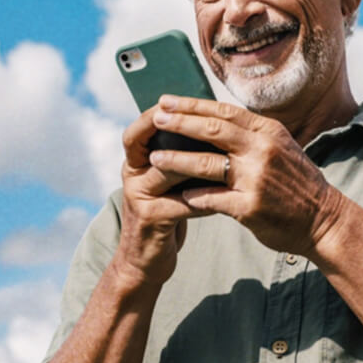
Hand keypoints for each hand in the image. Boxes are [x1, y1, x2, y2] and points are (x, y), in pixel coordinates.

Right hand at [116, 106, 209, 285]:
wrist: (147, 261)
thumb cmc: (167, 212)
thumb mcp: (169, 181)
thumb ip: (181, 155)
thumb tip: (213, 123)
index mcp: (135, 161)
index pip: (139, 128)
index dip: (157, 113)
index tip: (182, 101)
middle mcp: (132, 175)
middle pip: (151, 142)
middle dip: (178, 126)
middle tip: (210, 120)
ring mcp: (139, 197)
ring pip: (169, 169)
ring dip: (199, 160)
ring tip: (227, 151)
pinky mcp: (151, 219)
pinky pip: (185, 202)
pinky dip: (209, 195)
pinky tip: (231, 191)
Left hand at [149, 95, 345, 255]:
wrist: (324, 219)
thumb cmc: (297, 182)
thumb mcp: (280, 147)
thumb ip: (251, 134)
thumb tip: (215, 118)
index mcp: (268, 131)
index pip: (224, 111)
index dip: (193, 104)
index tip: (168, 101)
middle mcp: (263, 150)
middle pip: (212, 130)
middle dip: (179, 123)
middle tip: (155, 117)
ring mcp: (256, 178)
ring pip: (207, 164)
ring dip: (176, 160)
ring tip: (154, 158)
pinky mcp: (250, 206)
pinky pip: (212, 198)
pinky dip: (191, 195)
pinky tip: (175, 194)